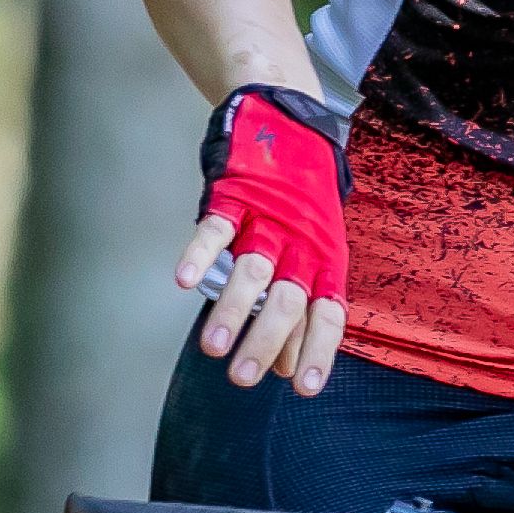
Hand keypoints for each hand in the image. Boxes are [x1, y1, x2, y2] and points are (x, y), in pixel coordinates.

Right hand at [178, 85, 350, 396]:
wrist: (288, 123)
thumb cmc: (302, 203)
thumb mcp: (316, 251)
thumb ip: (302, 308)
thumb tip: (290, 371)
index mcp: (325, 260)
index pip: (328, 313)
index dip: (317, 350)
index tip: (304, 389)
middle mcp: (300, 243)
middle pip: (287, 299)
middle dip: (266, 342)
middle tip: (243, 378)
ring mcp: (266, 218)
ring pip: (252, 270)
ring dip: (231, 311)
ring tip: (212, 348)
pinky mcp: (234, 195)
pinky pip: (216, 228)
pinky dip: (201, 255)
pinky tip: (185, 282)